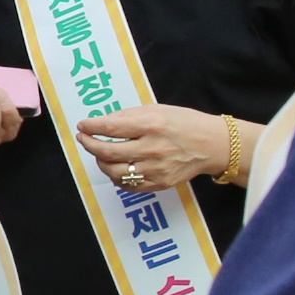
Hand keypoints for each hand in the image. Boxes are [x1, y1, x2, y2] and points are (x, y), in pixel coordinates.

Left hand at [77, 105, 229, 194]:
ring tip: (100, 154)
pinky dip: (116, 177)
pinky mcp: (159, 183)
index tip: (83, 125)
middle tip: (84, 138)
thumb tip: (102, 123)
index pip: (111, 128)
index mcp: (151, 125)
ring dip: (101, 162)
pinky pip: (128, 185)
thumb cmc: (184, 123)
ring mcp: (156, 169)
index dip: (92, 127)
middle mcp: (152, 148)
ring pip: (114, 172)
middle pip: (108, 152)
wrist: (211, 144)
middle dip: (90, 145)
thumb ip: (129, 116)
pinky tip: (116, 167)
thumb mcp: (157, 110)